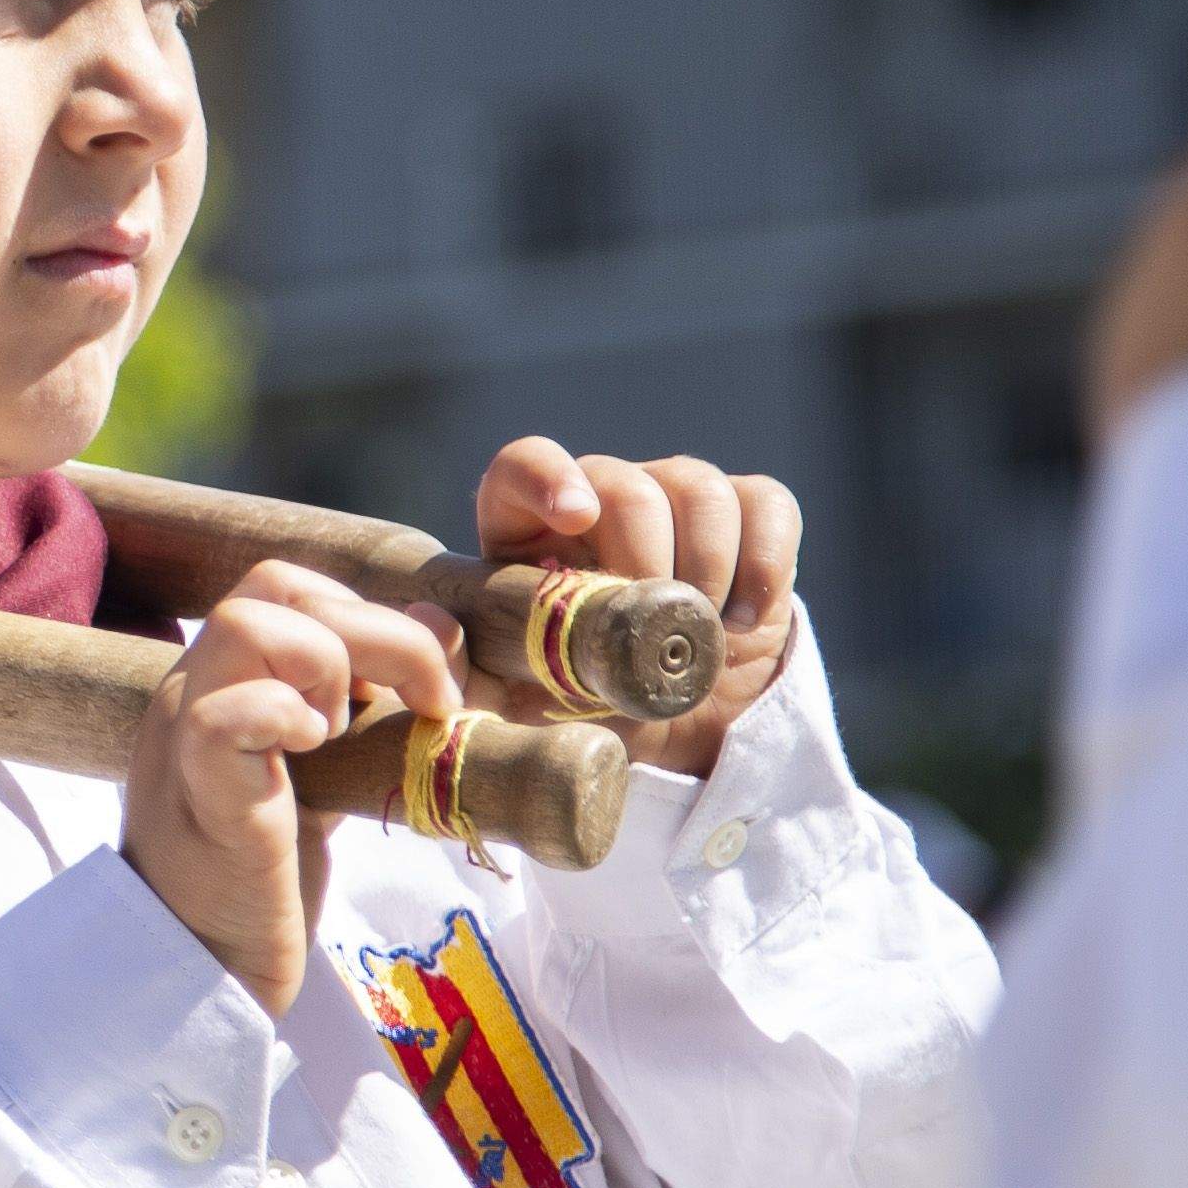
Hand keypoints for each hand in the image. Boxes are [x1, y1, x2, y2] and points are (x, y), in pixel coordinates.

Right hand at [129, 562, 476, 1011]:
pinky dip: (287, 714)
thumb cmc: (259, 879)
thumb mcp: (326, 774)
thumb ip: (372, 702)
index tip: (410, 685)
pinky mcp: (201, 792)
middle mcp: (191, 692)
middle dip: (378, 629)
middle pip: (273, 587)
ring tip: (344, 736)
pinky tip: (317, 755)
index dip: (362, 611)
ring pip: (245, 624)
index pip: (283, 586)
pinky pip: (225, 714)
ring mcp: (184, 737)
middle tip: (423, 703)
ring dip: (328, 665)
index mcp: (218, 682)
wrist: (200, 974)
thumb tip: (444, 623)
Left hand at [475, 442, 802, 781]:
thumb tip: (423, 627)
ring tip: (699, 639)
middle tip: (651, 633)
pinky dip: (762, 564)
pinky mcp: (748, 510)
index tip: (575, 518)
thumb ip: (458, 674)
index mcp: (527, 527)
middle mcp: (601, 495)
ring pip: (697, 488)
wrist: (669, 723)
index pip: (524, 465)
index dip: (548, 478)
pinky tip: (742, 623)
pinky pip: (765, 505)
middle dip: (646, 561)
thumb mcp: (505, 702)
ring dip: (706, 567)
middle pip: (625, 486)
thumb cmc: (572, 701)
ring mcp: (676, 494)